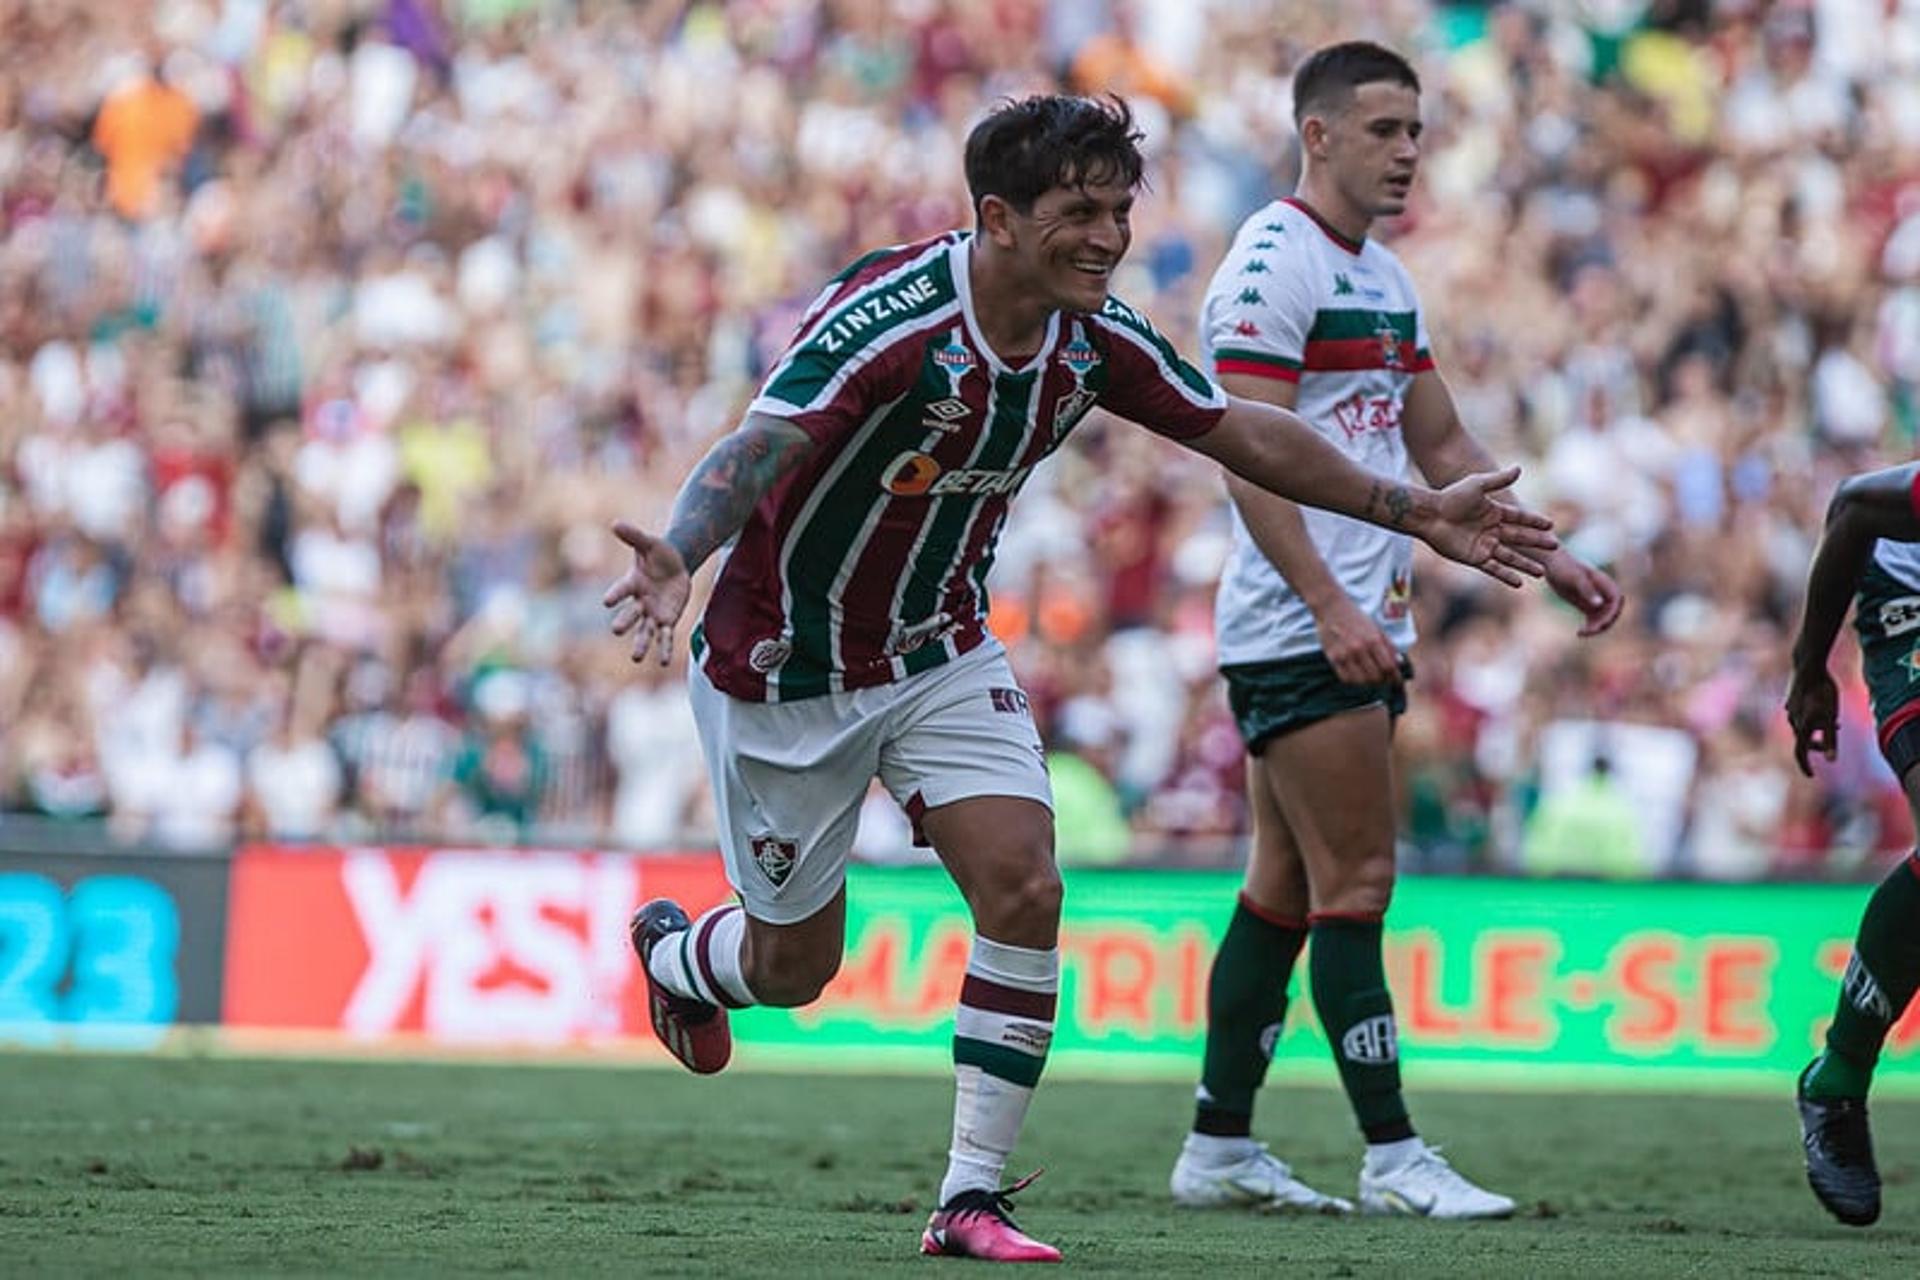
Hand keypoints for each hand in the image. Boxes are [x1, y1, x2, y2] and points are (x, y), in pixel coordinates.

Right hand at [604, 521, 690, 664]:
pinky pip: (665, 636)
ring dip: (641, 644)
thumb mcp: (648, 543)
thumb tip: (614, 523)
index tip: (607, 601)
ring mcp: (652, 613)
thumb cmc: (658, 553)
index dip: (615, 594)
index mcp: (631, 583)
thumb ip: (633, 536)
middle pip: (630, 614)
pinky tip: (665, 661)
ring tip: (637, 658)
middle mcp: (639, 601)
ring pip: (645, 630)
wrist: (675, 564)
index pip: (621, 590)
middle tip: (616, 631)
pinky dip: (665, 648)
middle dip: (624, 622)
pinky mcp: (666, 619)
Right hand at [1312, 596, 1402, 685]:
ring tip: (1370, 678)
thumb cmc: (1357, 618)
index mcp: (1373, 639)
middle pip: (1376, 676)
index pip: (1388, 667)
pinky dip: (1354, 680)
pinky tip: (1357, 675)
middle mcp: (1360, 648)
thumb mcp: (1377, 628)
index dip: (1395, 678)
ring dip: (1368, 682)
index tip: (1397, 682)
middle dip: (1383, 680)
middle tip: (1384, 679)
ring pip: (1361, 680)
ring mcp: (1345, 654)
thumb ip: (1389, 646)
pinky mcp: (1333, 657)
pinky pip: (1346, 678)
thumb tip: (1399, 663)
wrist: (1331, 608)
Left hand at [1419, 466, 1556, 586]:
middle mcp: (1491, 530)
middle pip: (1519, 538)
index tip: (1551, 525)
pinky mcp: (1474, 558)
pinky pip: (1494, 569)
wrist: (1430, 515)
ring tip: (1542, 572)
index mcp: (1494, 512)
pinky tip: (1520, 582)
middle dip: (1536, 542)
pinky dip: (1506, 576)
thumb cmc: (1451, 497)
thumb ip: (1498, 480)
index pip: (1520, 518)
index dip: (1535, 521)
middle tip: (1554, 545)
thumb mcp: (1477, 485)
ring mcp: (1484, 545)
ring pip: (1510, 557)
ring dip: (1525, 564)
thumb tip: (1519, 468)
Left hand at [1544, 551, 1623, 636]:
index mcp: (1604, 583)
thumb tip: (1600, 604)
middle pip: (1612, 612)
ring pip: (1603, 618)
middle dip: (1604, 623)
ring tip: (1581, 633)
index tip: (1599, 623)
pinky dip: (1589, 627)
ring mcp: (1595, 598)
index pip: (1616, 602)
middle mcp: (1603, 591)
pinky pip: (1594, 619)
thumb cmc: (1563, 567)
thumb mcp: (1574, 578)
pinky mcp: (1586, 604)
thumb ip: (1587, 590)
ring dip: (1596, 628)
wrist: (1551, 563)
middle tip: (1589, 631)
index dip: (1611, 614)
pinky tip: (1579, 633)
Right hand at [1785, 665, 1838, 776]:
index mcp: (1800, 727)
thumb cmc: (1823, 692)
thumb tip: (1832, 761)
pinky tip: (1820, 710)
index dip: (1805, 766)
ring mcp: (1790, 710)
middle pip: (1803, 740)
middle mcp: (1792, 720)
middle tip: (1830, 746)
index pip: (1800, 753)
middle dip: (1816, 745)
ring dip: (1816, 731)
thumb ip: (1831, 738)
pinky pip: (1800, 716)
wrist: (1809, 667)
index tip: (1811, 776)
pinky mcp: (1792, 701)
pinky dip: (1811, 719)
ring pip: (1802, 727)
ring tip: (1834, 723)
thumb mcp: (1831, 716)